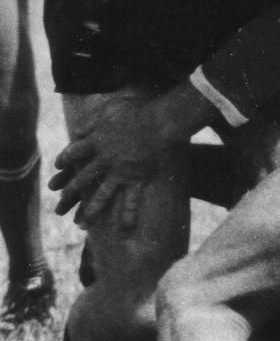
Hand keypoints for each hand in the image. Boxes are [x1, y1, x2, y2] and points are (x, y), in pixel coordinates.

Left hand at [49, 92, 171, 223]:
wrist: (160, 121)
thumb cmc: (137, 111)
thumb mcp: (108, 110)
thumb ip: (91, 122)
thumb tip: (77, 132)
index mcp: (96, 142)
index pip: (73, 153)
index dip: (64, 160)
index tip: (59, 166)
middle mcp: (104, 160)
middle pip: (81, 178)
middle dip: (69, 191)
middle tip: (61, 202)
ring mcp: (120, 172)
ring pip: (101, 194)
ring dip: (91, 209)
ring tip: (81, 222)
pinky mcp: (137, 179)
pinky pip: (132, 200)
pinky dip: (129, 215)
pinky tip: (126, 230)